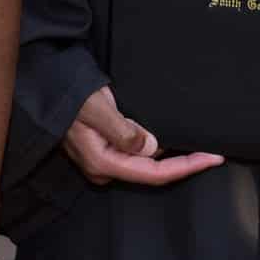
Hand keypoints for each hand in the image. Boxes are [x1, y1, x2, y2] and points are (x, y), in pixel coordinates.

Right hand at [62, 86, 223, 185]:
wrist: (47, 86)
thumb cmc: (70, 95)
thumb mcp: (98, 108)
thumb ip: (124, 130)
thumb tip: (152, 147)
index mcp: (103, 162)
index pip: (153, 173)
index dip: (186, 167)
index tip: (212, 157)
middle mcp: (105, 167)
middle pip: (153, 172)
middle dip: (183, 163)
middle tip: (211, 150)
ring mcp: (104, 160)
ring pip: (146, 162)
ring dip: (170, 153)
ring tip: (195, 143)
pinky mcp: (105, 149)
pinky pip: (137, 153)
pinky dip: (156, 146)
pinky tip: (171, 137)